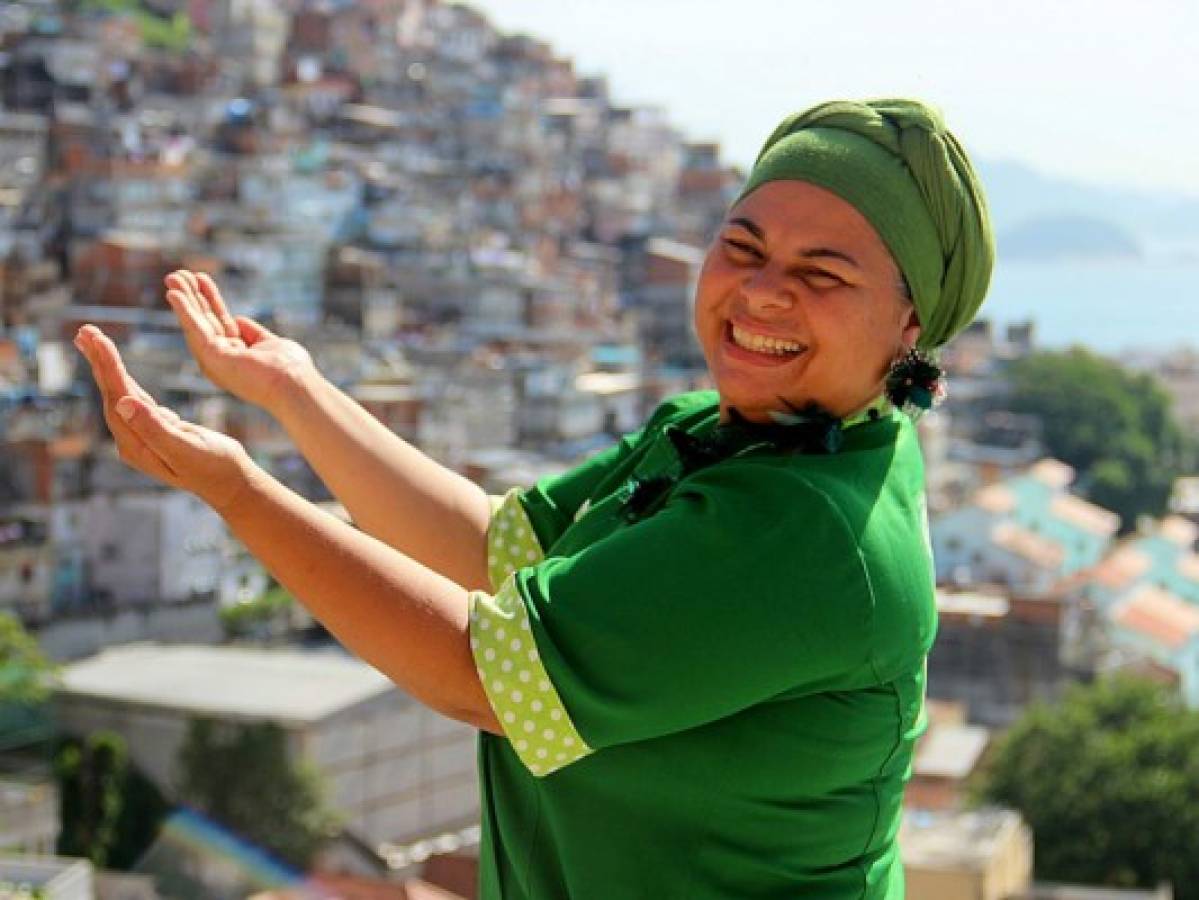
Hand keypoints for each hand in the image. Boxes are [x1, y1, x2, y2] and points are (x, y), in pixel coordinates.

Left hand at [74, 324, 257, 514]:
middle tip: (85, 331)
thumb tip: (123, 402)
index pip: (116, 397)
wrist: (232, 483)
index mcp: (136, 444)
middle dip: (99, 361)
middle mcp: (133, 440)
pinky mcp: (157, 429)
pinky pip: (136, 399)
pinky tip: (116, 369)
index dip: (107, 367)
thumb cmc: (215, 467)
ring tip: (94, 342)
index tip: (98, 339)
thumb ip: (154, 428)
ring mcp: (144, 435)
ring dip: (107, 367)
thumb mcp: (185, 448)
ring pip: (121, 394)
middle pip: (111, 393)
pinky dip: (125, 379)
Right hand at [163, 269, 316, 414]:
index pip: (218, 321)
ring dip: (183, 299)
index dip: (209, 299)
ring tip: (171, 276)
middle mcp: (220, 360)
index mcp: (234, 355)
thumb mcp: (269, 343)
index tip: (200, 278)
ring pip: (195, 324)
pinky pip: (195, 329)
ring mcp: (214, 361)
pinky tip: (173, 294)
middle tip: (176, 273)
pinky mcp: (212, 359)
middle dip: (190, 296)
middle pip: (203, 321)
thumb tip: (237, 320)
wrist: (296, 384)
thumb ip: (252, 332)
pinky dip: (184, 311)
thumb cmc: (290, 368)